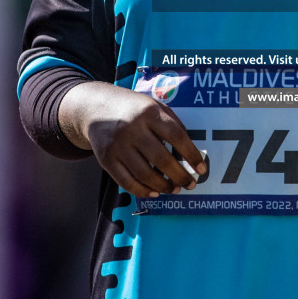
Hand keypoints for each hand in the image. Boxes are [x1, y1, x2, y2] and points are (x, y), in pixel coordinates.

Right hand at [60, 82, 206, 198]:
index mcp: (148, 112)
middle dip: (180, 176)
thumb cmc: (133, 108)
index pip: (177, 136)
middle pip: (162, 159)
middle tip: (190, 184)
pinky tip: (154, 192)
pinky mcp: (106, 159)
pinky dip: (143, 191)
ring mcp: (117, 145)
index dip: (192, 155)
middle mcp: (132, 128)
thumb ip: (172, 125)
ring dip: (163, 186)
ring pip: (145, 174)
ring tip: (174, 189)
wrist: (95, 107)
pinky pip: (127, 182)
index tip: (202, 169)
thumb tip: (191, 154)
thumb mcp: (153, 106)